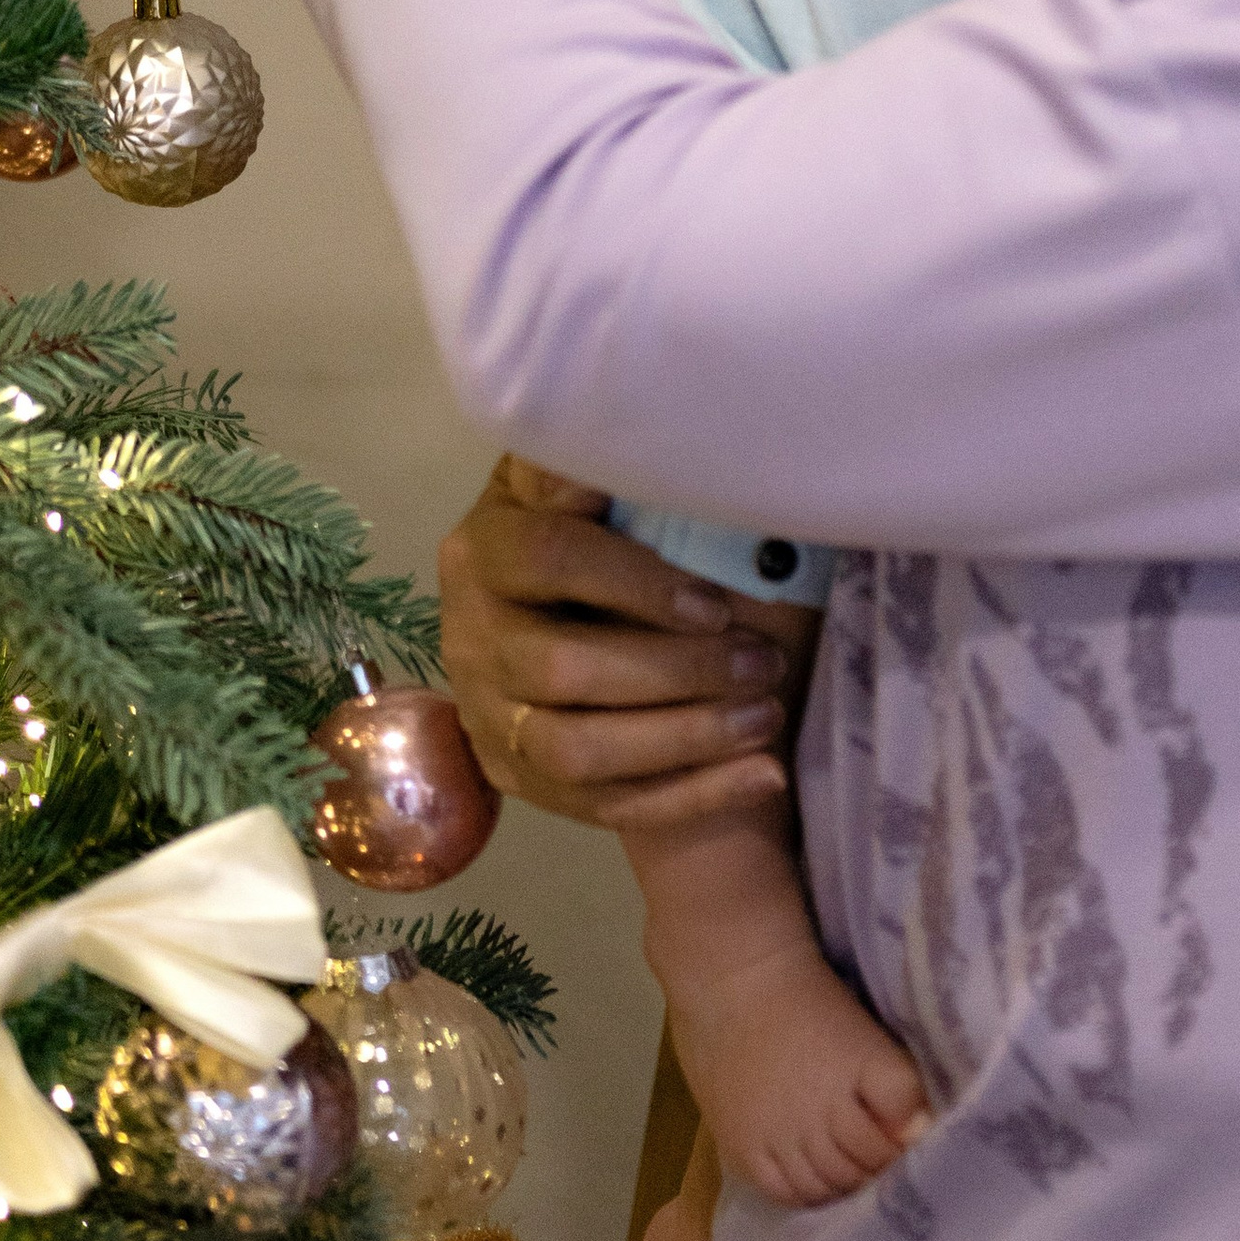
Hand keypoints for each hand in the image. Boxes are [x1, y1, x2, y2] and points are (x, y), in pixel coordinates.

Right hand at [437, 457, 792, 833]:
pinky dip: (691, 797)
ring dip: (683, 740)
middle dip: (676, 673)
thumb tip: (618, 432)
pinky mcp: (522, 779)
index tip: (716, 603)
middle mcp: (472, 639)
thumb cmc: (586, 526)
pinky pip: (605, 808)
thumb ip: (592, 459)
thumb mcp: (571, 480)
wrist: (537, 610)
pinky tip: (763, 774)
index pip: (549, 563)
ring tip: (767, 717)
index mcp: (485, 551)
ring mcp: (491, 718)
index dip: (635, 585)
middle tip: (764, 663)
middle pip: (563, 670)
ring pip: (578, 753)